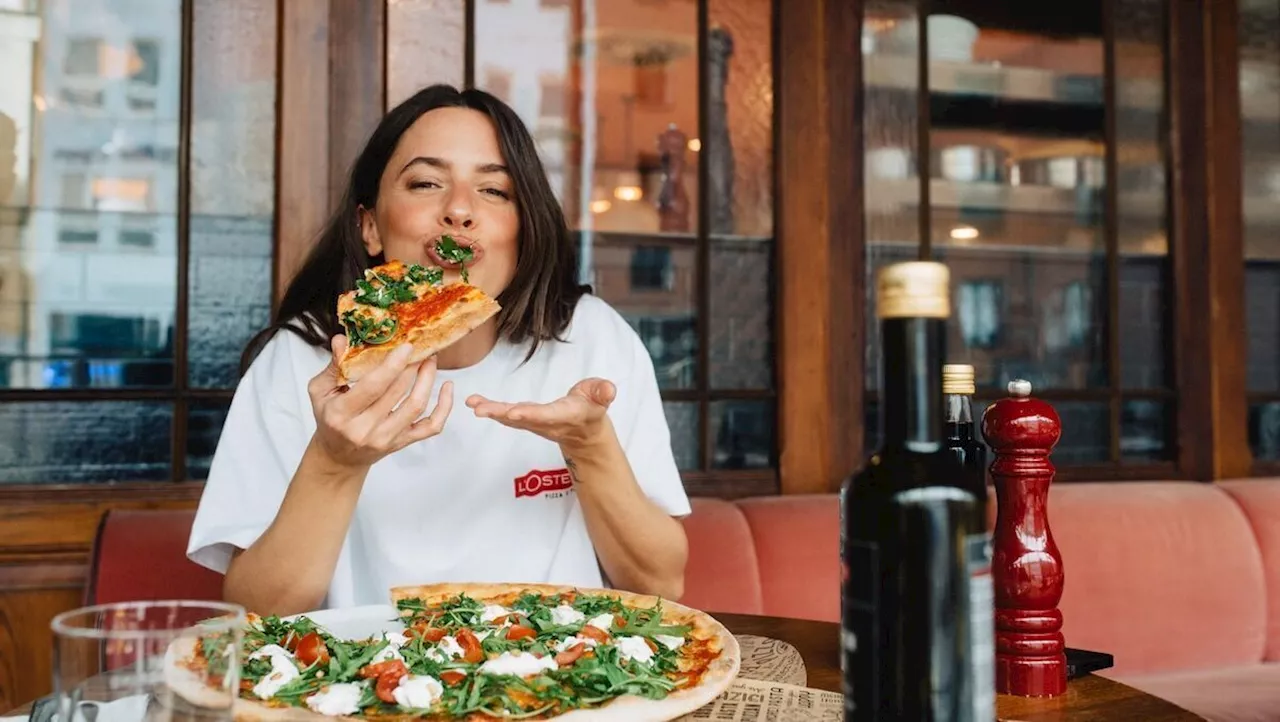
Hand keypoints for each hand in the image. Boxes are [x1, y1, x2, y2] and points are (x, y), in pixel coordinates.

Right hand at [307, 336, 453, 469]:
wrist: (340, 457)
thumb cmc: (330, 419)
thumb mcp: (320, 391)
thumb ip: (334, 365)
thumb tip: (341, 339)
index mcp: (342, 413)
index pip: (373, 387)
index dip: (393, 365)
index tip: (407, 346)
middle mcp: (365, 429)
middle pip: (398, 393)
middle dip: (412, 366)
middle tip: (421, 347)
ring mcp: (386, 438)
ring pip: (416, 406)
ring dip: (428, 380)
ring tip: (430, 360)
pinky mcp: (402, 443)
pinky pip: (431, 427)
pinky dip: (444, 407)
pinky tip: (447, 387)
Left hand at [466, 378, 615, 447]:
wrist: (584, 430)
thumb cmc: (592, 407)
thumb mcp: (601, 397)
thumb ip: (603, 392)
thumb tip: (609, 389)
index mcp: (563, 415)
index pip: (545, 415)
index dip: (529, 414)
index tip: (513, 412)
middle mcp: (545, 422)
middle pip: (520, 418)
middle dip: (500, 414)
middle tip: (479, 410)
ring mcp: (533, 423)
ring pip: (509, 418)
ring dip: (490, 411)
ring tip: (472, 403)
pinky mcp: (525, 420)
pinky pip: (506, 415)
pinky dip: (490, 409)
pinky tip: (474, 403)